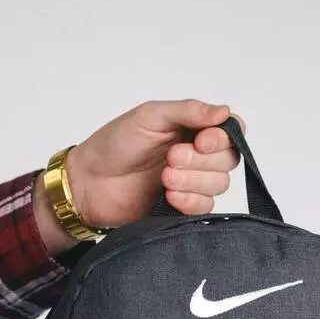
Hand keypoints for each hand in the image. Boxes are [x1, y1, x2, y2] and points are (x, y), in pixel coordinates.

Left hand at [32, 98, 244, 249]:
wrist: (89, 183)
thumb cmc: (114, 144)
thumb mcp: (150, 116)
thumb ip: (188, 111)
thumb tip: (224, 111)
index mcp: (191, 128)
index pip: (230, 132)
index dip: (223, 138)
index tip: (201, 141)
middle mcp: (196, 155)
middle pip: (228, 160)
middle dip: (202, 161)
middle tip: (171, 159)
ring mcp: (191, 183)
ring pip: (219, 185)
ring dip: (193, 181)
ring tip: (164, 178)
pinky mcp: (183, 208)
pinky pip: (206, 207)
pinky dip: (190, 201)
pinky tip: (168, 197)